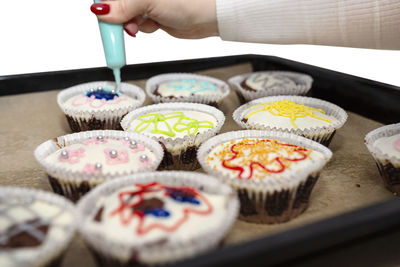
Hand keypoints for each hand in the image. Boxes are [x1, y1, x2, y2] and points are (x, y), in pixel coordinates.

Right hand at [90, 0, 217, 38]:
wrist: (209, 16)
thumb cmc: (188, 0)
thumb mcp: (149, 0)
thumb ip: (123, 5)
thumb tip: (101, 10)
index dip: (105, 5)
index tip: (103, 15)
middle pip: (116, 5)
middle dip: (118, 16)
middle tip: (124, 25)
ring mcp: (146, 2)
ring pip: (126, 16)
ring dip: (132, 24)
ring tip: (145, 23)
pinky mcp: (153, 14)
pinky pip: (138, 23)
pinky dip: (144, 27)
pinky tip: (155, 25)